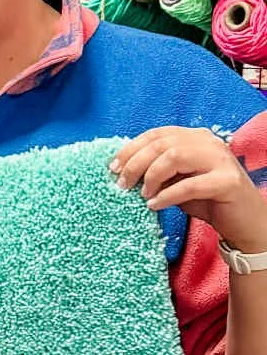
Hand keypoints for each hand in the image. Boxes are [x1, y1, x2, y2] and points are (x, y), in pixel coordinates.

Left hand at [113, 128, 266, 251]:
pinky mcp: (228, 181)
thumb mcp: (175, 181)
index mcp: (195, 137)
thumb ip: (156, 170)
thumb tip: (121, 170)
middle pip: (162, 144)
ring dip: (151, 177)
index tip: (112, 167)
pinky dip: (167, 196)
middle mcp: (209, 143)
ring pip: (175, 157)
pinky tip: (154, 205)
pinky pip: (189, 185)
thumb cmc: (205, 199)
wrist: (242, 220)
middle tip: (122, 184)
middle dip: (135, 164)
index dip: (131, 149)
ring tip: (142, 195)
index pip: (156, 134)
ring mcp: (221, 160)